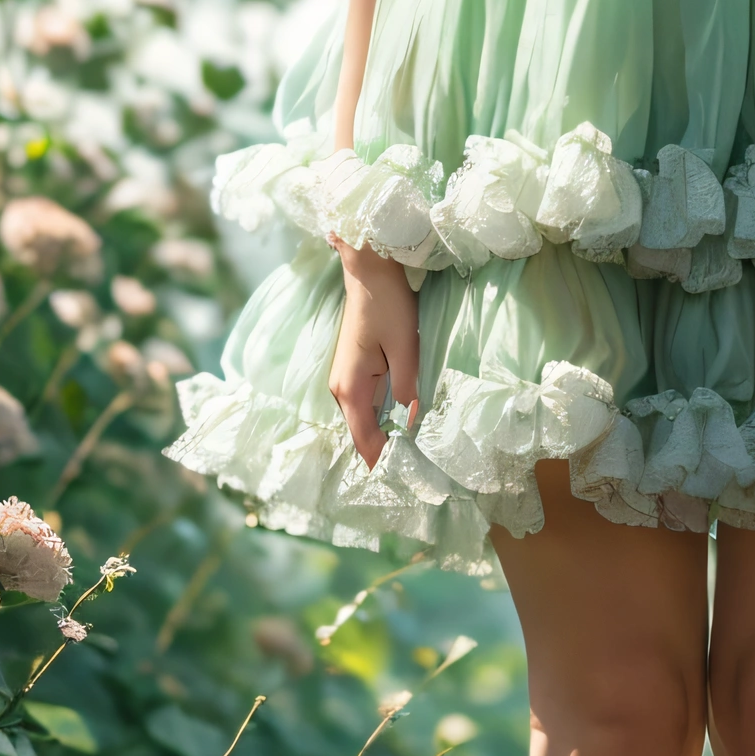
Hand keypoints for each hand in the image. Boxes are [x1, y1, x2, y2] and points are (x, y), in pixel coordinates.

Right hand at [328, 248, 419, 471]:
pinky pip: (365, 405)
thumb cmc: (388, 307)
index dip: (382, 464)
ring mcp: (344, 380)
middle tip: (414, 477)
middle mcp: (340, 390)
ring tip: (410, 459)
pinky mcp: (353, 371)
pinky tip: (399, 428)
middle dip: (383, 456)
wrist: (370, 272)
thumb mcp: (405, 349)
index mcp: (351, 389)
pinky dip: (380, 420)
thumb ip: (408, 390)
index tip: (404, 484)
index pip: (365, 441)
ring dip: (382, 438)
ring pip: (363, 421)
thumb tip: (410, 426)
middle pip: (361, 435)